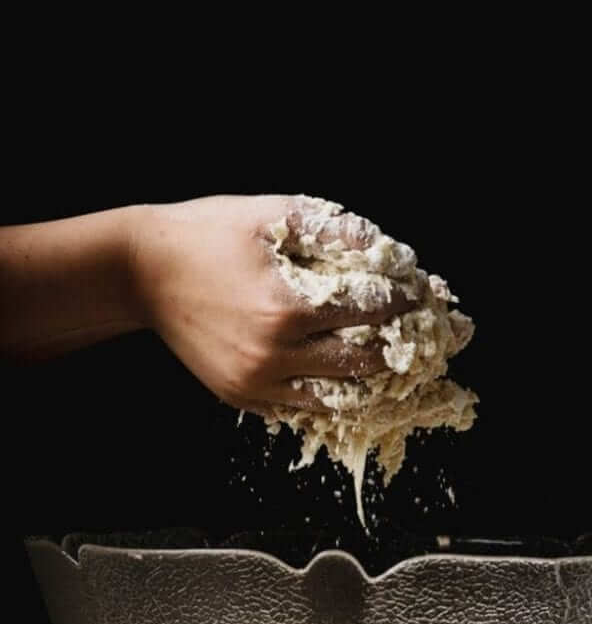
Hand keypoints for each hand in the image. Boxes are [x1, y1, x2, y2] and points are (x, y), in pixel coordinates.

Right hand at [131, 195, 411, 410]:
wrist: (140, 271)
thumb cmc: (207, 234)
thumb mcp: (272, 214)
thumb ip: (335, 229)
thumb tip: (390, 248)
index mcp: (286, 307)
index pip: (370, 311)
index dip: (403, 300)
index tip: (419, 293)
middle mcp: (273, 355)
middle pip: (362, 362)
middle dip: (398, 345)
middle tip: (421, 334)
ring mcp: (255, 382)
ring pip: (336, 398)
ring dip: (369, 380)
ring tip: (392, 360)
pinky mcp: (240, 396)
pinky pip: (300, 409)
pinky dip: (330, 396)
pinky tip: (347, 379)